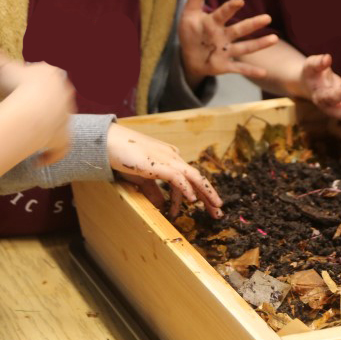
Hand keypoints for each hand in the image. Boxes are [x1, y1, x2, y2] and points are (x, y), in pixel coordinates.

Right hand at [0, 55, 75, 166]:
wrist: (33, 109)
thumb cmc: (18, 86)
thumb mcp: (6, 68)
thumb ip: (1, 60)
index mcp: (52, 74)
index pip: (44, 76)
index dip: (30, 83)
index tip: (20, 89)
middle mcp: (65, 92)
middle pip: (54, 96)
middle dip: (43, 101)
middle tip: (25, 109)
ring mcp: (67, 114)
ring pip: (59, 120)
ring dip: (48, 125)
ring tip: (31, 132)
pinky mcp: (64, 136)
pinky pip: (59, 148)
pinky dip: (51, 156)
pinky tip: (38, 161)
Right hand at [106, 123, 222, 218]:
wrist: (107, 142)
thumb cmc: (122, 157)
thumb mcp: (141, 178)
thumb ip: (153, 191)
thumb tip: (163, 206)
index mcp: (170, 158)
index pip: (190, 178)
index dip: (199, 194)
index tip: (205, 208)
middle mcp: (173, 157)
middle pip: (196, 178)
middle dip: (209, 195)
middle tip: (218, 212)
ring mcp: (167, 158)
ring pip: (193, 177)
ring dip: (205, 193)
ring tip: (214, 208)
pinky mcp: (158, 163)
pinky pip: (177, 177)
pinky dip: (186, 188)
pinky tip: (192, 200)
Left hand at [178, 0, 277, 85]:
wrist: (189, 57)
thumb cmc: (192, 33)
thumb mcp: (189, 15)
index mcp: (213, 23)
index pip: (222, 14)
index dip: (230, 8)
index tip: (239, 1)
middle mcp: (223, 36)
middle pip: (239, 29)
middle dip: (252, 24)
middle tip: (267, 18)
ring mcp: (226, 51)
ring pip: (244, 47)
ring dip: (259, 44)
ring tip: (275, 39)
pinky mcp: (224, 66)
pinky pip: (239, 68)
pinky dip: (251, 71)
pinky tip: (264, 73)